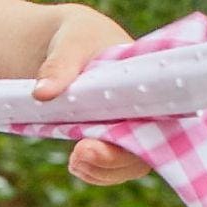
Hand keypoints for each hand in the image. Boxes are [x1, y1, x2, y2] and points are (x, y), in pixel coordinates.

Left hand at [30, 6, 152, 187]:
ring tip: (75, 161)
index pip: (165, 116)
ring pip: (131, 161)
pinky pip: (115, 164)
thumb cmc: (79, 36)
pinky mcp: (113, 138)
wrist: (66, 44)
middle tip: (79, 154)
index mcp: (153, 81)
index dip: (148, 137)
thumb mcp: (70, 42)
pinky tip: (77, 164)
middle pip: (151, 147)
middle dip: (116, 158)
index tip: (110, 140)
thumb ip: (59, 66)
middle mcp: (149, 107)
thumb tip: (42, 94)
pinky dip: (97, 170)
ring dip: (104, 169)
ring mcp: (132, 125)